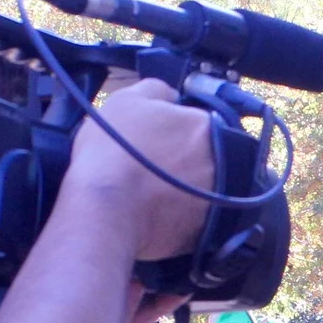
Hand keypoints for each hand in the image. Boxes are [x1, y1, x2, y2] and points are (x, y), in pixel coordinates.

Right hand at [62, 77, 212, 266]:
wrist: (104, 210)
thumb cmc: (112, 149)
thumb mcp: (126, 100)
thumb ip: (157, 90)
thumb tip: (172, 96)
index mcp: (204, 125)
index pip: (198, 121)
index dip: (175, 130)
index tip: (155, 140)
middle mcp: (219, 162)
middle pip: (205, 155)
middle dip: (184, 158)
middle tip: (152, 166)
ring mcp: (215, 199)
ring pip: (201, 187)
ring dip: (183, 186)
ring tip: (149, 192)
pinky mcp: (204, 232)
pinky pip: (194, 218)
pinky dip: (178, 215)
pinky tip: (153, 213)